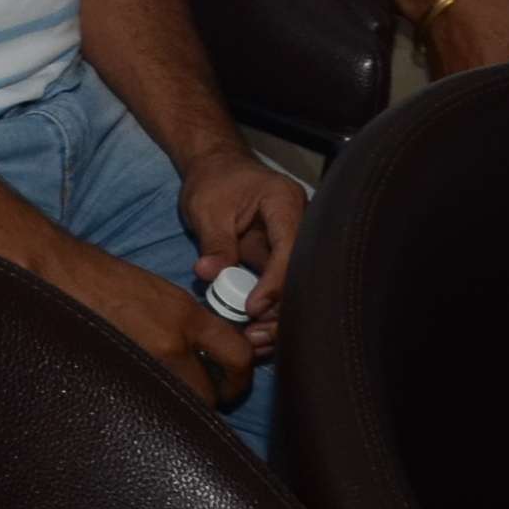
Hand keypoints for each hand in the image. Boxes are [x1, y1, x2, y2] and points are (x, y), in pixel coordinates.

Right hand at [67, 249, 257, 415]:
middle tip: (201, 397)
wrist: (65, 273)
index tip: (232, 385)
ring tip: (172, 395)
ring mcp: (143, 363)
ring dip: (180, 403)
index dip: (241, 380)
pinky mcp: (117, 375)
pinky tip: (145, 391)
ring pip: (179, 404)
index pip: (239, 357)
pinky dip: (153, 401)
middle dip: (208, 401)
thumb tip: (213, 354)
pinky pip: (149, 401)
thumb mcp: (166, 293)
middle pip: (209, 396)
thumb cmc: (111, 278)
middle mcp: (171, 343)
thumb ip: (194, 324)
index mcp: (188, 316)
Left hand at [176, 148, 307, 350]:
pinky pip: (279, 288)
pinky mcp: (279, 258)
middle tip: (255, 337)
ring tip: (252, 341)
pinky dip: (267, 311)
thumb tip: (209, 275)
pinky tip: (253, 332)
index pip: (290, 249)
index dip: (275, 283)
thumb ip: (214, 242)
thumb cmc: (213, 182)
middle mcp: (300, 224)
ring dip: (276, 316)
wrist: (216, 168)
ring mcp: (292, 243)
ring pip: (294, 287)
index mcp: (286, 203)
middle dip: (281, 310)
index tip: (252, 308)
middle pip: (301, 275)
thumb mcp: (207, 208)